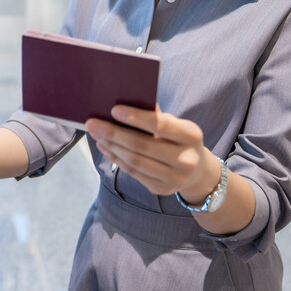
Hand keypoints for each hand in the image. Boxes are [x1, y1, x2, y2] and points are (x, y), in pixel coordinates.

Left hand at [85, 104, 215, 197]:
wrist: (197, 171)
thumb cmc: (179, 139)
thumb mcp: (176, 125)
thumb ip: (156, 116)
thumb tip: (126, 101)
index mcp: (192, 135)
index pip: (161, 125)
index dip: (136, 117)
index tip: (114, 109)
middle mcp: (186, 159)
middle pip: (143, 146)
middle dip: (114, 133)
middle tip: (92, 123)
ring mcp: (175, 178)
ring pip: (135, 161)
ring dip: (112, 147)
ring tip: (96, 134)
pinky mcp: (162, 189)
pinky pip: (134, 173)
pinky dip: (116, 159)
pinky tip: (105, 148)